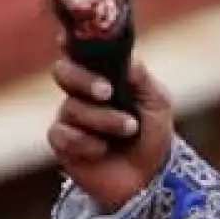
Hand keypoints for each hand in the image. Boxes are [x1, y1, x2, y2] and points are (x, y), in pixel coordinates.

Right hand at [48, 53, 174, 211]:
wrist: (150, 178)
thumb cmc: (153, 135)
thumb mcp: (157, 103)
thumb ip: (141, 79)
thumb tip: (126, 58)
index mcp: (102, 77)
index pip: (79, 53)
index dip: (71, 43)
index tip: (70, 40)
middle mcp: (81, 94)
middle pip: (63, 72)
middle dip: (84, 80)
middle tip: (107, 92)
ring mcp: (69, 118)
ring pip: (72, 108)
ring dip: (105, 120)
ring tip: (129, 129)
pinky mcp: (62, 144)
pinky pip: (65, 135)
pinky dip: (89, 144)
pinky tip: (104, 150)